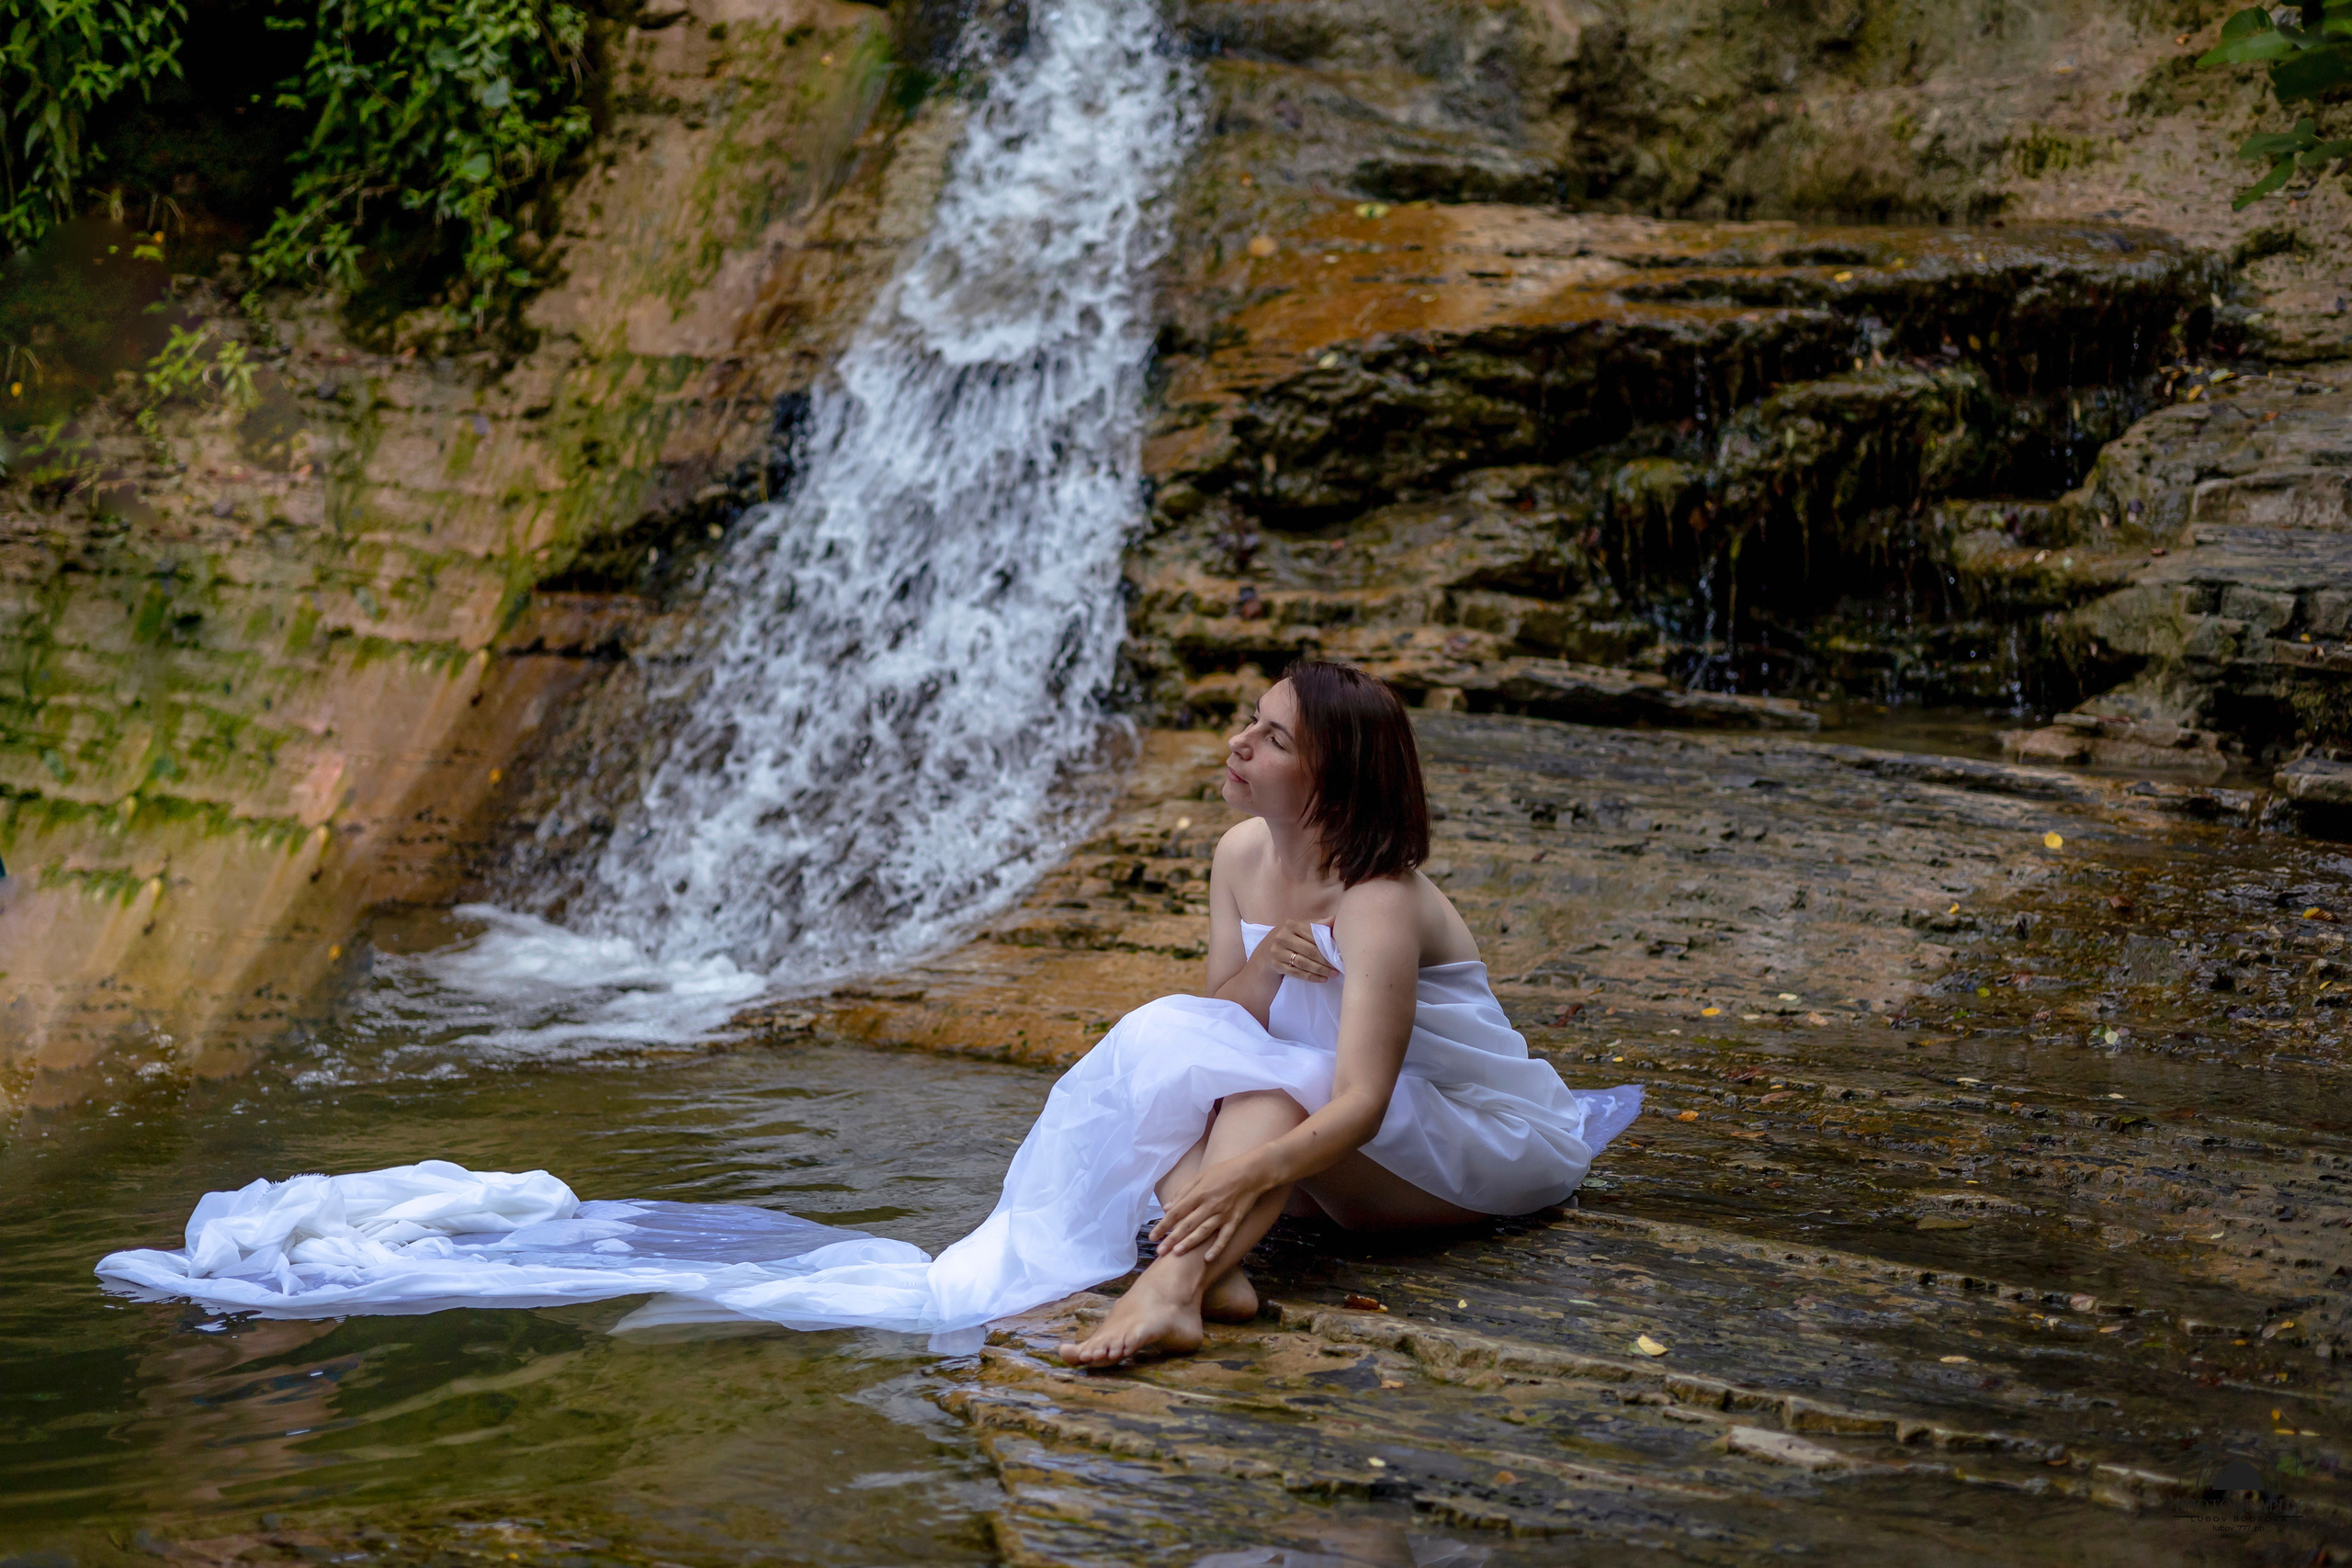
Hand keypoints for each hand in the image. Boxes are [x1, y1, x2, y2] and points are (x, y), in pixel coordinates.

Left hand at [1151, 1153, 1273, 1263]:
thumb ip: (1183, 1192)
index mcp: (1199, 1193)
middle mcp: (1209, 1205)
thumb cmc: (1225, 1171)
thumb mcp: (1201, 1176)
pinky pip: (1224, 1236)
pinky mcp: (1234, 1220)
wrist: (1252, 1172)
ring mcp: (1223, 1214)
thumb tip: (1167, 1207)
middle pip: (1187, 1225)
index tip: (1152, 1236)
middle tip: (1159, 1252)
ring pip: (1203, 1232)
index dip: (1163, 1225)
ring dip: (1189, 1243)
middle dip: (1171, 1239)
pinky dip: (1216, 1248)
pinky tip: (1207, 1258)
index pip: (1177, 1212)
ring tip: (1176, 1254)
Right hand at [1252, 918, 1331, 983]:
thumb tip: (1335, 919)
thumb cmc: (1288, 938)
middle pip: (1309, 951)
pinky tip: (1322, 979)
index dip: (1327, 946)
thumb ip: (1316, 925)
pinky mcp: (1276, 964)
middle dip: (1326, 961)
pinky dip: (1311, 977)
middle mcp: (1282, 937)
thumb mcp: (1299, 928)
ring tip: (1333, 974)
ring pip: (1303, 963)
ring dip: (1320, 970)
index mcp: (1291, 925)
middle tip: (1338, 967)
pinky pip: (1296, 973)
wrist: (1265, 951)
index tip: (1339, 954)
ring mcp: (1277, 951)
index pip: (1314, 936)